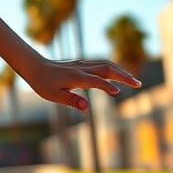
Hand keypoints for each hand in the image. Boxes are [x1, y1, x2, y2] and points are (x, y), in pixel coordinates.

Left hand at [26, 58, 140, 110]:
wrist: (34, 66)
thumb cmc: (43, 84)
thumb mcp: (53, 96)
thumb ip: (71, 101)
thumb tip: (86, 108)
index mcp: (76, 77)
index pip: (96, 81)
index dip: (107, 87)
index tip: (118, 93)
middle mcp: (82, 69)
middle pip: (107, 69)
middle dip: (124, 76)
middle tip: (138, 84)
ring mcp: (82, 64)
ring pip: (106, 65)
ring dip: (121, 71)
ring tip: (133, 80)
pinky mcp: (82, 64)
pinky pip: (101, 64)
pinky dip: (113, 68)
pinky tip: (118, 75)